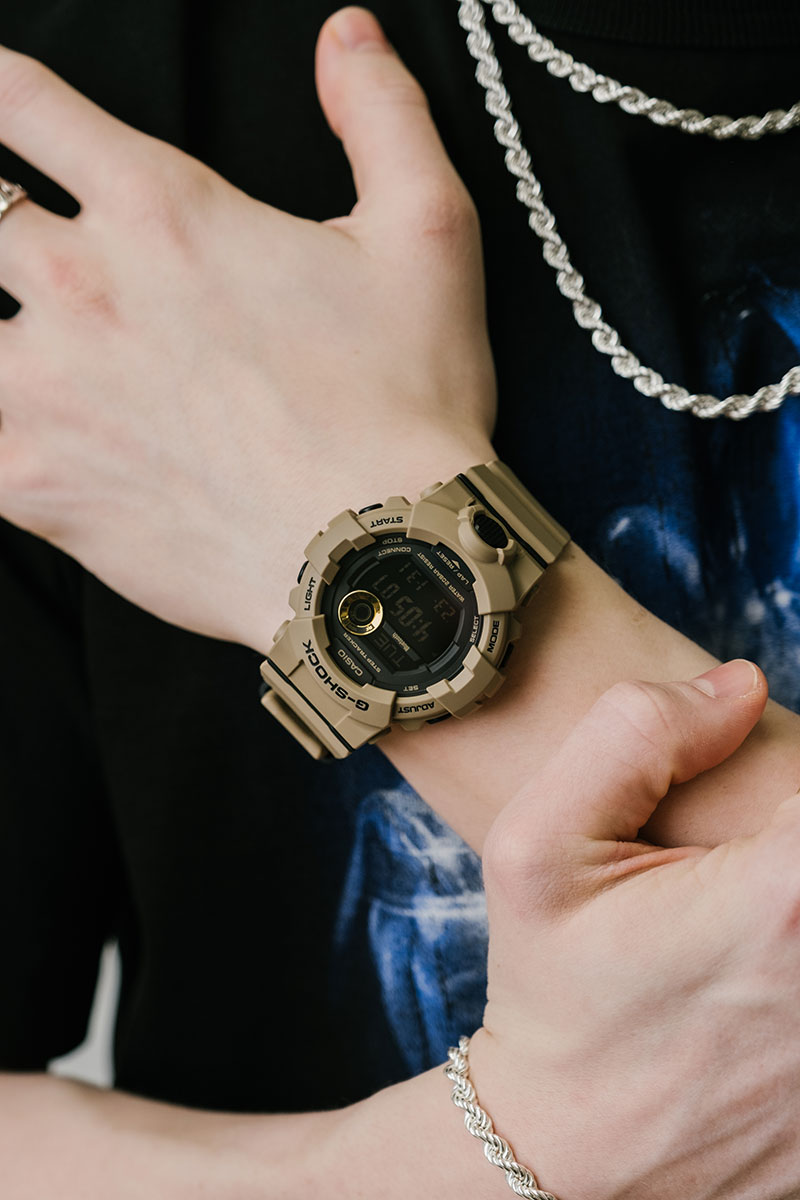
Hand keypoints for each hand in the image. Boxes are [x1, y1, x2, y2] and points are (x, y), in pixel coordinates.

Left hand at [0, 7, 494, 650]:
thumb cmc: (404, 407)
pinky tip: (8, 441)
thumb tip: (348, 37)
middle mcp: (84, 287)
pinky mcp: (36, 483)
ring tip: (19, 358)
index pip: (24, 106)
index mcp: (161, 210)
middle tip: (0, 233)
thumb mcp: (428, 234)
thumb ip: (383, 115)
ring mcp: (47, 390)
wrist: (377, 558)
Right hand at [468, 658, 799, 1198]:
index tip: (760, 803)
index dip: (794, 772)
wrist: (567, 1147)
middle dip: (791, 833)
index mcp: (783, 899)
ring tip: (749, 916)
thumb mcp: (536, 846)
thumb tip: (740, 684)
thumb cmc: (552, 988)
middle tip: (751, 847)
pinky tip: (756, 970)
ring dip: (799, 899)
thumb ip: (634, 733)